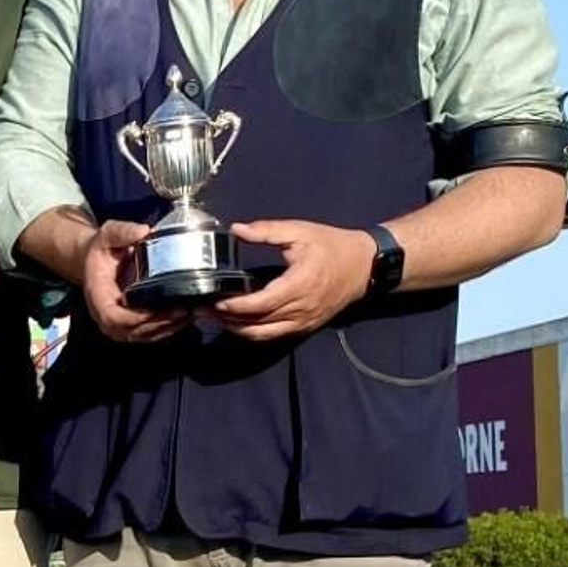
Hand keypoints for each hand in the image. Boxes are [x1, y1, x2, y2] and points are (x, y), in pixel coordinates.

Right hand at [83, 219, 191, 343]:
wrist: (96, 263)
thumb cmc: (101, 251)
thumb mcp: (107, 235)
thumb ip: (122, 232)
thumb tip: (143, 231)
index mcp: (98, 297)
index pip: (115, 318)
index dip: (136, 318)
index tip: (157, 309)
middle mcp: (107, 317)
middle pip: (135, 331)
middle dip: (161, 322)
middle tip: (185, 310)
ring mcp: (120, 325)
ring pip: (146, 335)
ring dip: (169, 326)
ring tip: (191, 312)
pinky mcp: (133, 326)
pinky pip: (152, 333)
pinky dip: (170, 327)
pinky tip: (186, 316)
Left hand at [212, 221, 374, 340]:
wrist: (364, 266)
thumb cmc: (333, 246)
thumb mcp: (300, 232)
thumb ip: (267, 231)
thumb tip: (237, 229)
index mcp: (299, 285)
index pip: (259, 304)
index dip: (234, 306)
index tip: (214, 300)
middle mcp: (300, 309)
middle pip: (256, 324)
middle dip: (227, 319)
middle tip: (203, 310)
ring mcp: (303, 322)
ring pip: (262, 335)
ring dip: (236, 330)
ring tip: (214, 318)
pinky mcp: (304, 328)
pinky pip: (273, 336)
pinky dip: (252, 333)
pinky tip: (236, 323)